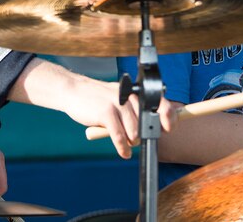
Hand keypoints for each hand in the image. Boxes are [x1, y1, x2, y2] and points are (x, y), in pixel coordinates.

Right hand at [58, 73, 178, 158]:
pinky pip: (120, 137)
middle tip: (137, 139)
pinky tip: (124, 153)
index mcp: (136, 91)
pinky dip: (123, 148)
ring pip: (135, 133)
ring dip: (132, 142)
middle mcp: (130, 96)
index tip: (168, 128)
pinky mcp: (106, 112)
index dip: (168, 118)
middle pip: (147, 123)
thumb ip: (136, 108)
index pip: (160, 103)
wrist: (74, 90)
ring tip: (126, 143)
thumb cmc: (99, 97)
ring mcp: (118, 104)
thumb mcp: (121, 98)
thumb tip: (156, 126)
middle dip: (144, 135)